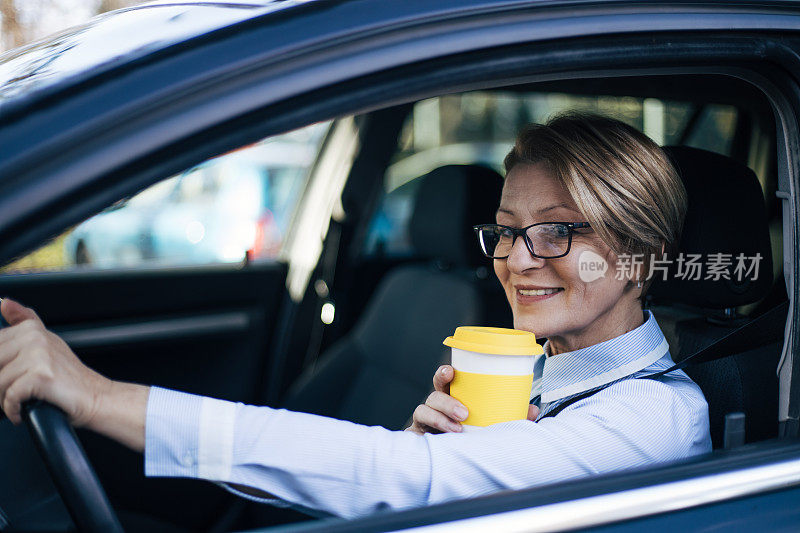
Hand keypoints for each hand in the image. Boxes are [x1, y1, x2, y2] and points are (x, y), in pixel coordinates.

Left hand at [0, 298, 110, 425]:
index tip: (9, 375)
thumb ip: (24, 321)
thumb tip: (4, 303)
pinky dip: (13, 410)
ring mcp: (39, 355)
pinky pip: (10, 397)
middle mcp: (35, 338)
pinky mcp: (41, 375)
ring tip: (20, 402)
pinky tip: (22, 411)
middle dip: (0, 383)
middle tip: (15, 391)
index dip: (0, 366)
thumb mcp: (47, 343)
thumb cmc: (70, 377)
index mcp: (31, 329)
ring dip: (4, 400)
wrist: (96, 397)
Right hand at [405, 365, 540, 434]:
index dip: (445, 373)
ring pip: (424, 411)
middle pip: (433, 395)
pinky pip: (416, 433)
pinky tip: (437, 439)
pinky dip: (426, 435)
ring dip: (440, 418)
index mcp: (452, 399)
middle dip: (446, 400)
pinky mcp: (419, 439)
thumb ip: (511, 417)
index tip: (452, 371)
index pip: (444, 382)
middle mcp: (436, 409)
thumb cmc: (472, 439)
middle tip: (464, 412)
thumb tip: (532, 409)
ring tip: (457, 429)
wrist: (458, 467)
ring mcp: (425, 424)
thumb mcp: (493, 426)